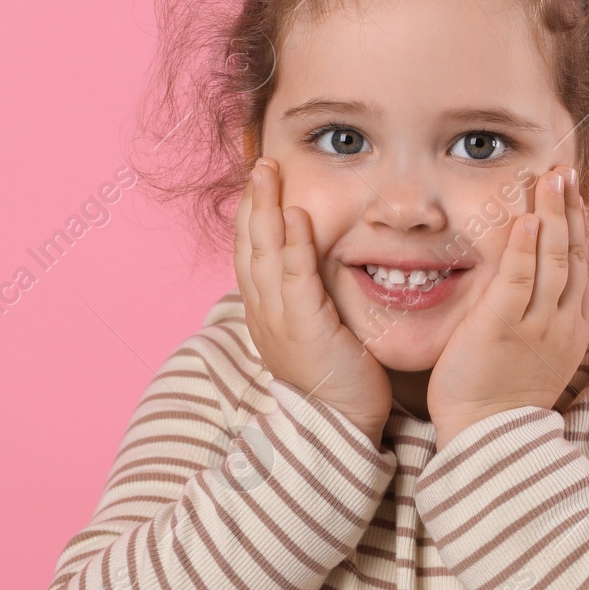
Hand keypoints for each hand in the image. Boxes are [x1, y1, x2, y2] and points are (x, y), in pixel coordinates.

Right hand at [234, 158, 392, 441]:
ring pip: (264, 253)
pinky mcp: (304, 327)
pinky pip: (295, 277)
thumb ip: (309, 300)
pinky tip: (295, 214)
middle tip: (260, 164)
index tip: (258, 185)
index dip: (251, 217)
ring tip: (268, 173)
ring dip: (265, 209)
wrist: (339, 425)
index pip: (250, 254)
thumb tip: (315, 271)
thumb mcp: (314, 333)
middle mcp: (263, 312)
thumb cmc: (336, 381)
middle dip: (252, 201)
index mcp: (264, 313)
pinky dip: (293, 244)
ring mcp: (279, 319)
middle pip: (249, 246)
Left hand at [427, 166, 588, 448]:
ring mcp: (537, 326)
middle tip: (566, 170)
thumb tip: (534, 286)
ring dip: (553, 214)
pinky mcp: (503, 329)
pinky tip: (525, 218)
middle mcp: (561, 321)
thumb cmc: (501, 400)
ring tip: (552, 177)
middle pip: (572, 254)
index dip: (578, 226)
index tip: (574, 193)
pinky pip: (519, 281)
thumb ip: (539, 317)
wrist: (488, 440)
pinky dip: (525, 247)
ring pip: (553, 260)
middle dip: (570, 209)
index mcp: (570, 326)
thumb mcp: (536, 355)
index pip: (579, 265)